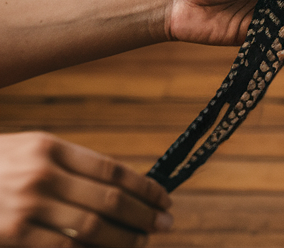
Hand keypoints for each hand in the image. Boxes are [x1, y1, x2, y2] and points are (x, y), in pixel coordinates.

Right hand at [0, 132, 171, 247]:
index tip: (163, 197)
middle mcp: (42, 175)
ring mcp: (27, 207)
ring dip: (123, 238)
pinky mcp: (13, 235)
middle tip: (165, 222)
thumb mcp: (28, 152)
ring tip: (142, 240)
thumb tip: (115, 186)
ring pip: (91, 228)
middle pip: (108, 198)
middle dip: (143, 213)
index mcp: (49, 147)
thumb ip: (66, 167)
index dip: (142, 186)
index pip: (110, 168)